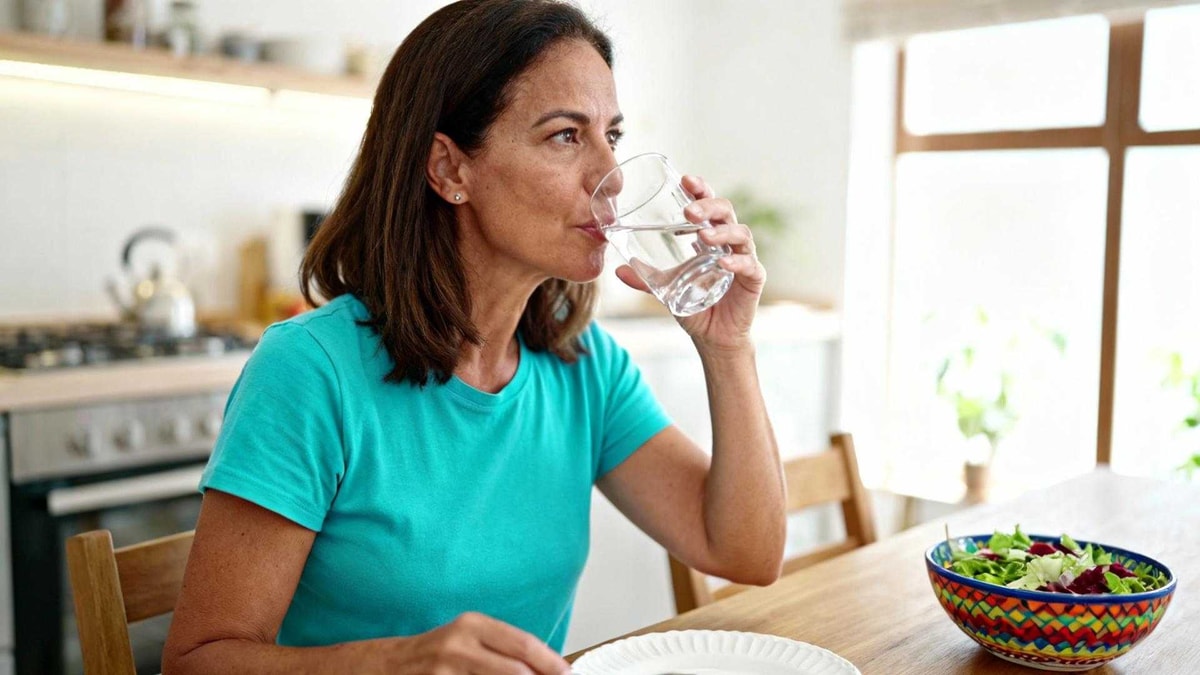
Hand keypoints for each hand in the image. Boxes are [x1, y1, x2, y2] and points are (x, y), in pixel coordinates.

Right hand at [384, 612, 568, 674]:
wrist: (387, 666)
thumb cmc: (436, 653)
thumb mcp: (468, 638)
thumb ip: (503, 649)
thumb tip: (546, 668)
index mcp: (472, 625)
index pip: (523, 644)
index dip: (550, 663)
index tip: (569, 674)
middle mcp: (459, 645)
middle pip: (516, 672)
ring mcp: (445, 672)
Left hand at [615, 174, 764, 352]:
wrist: (713, 336)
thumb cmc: (693, 304)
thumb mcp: (665, 288)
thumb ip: (644, 278)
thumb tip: (617, 269)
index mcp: (709, 235)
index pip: (708, 204)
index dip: (700, 189)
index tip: (685, 179)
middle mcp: (728, 242)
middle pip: (726, 211)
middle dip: (708, 205)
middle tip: (688, 210)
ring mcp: (743, 258)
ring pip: (740, 233)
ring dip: (721, 231)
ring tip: (702, 235)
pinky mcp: (754, 279)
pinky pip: (750, 264)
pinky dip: (737, 261)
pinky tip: (723, 261)